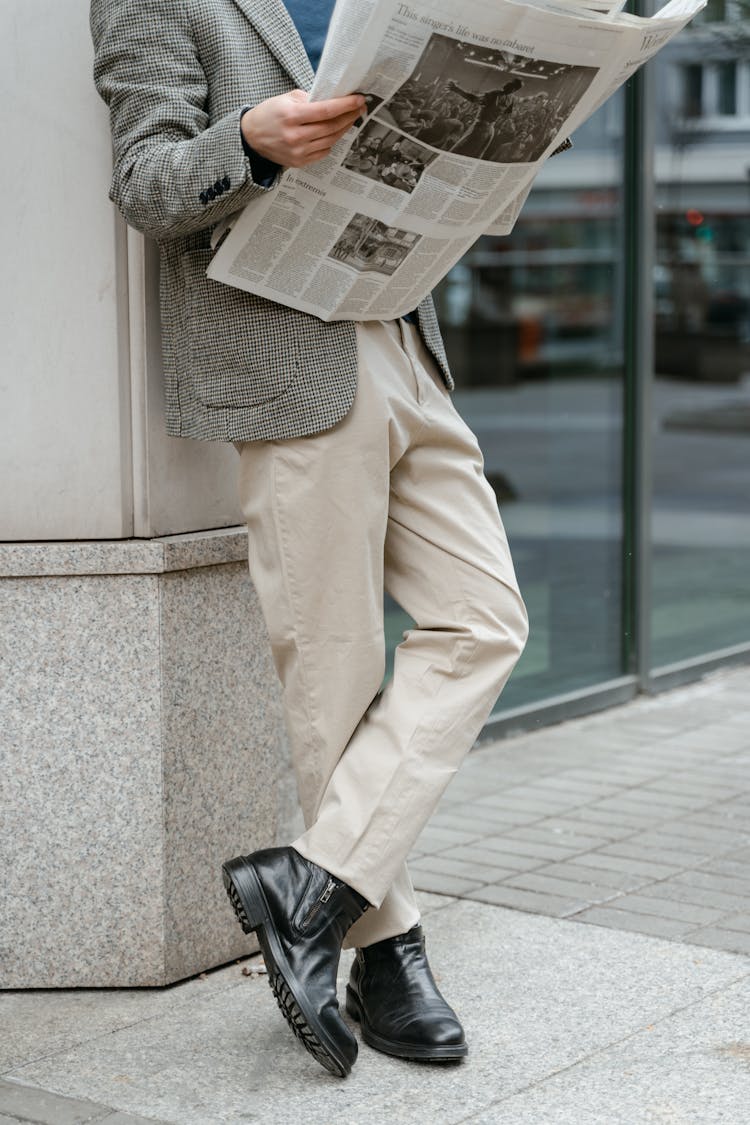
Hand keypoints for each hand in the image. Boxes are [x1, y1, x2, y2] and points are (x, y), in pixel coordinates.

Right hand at [241, 90, 366, 166]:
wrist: (251, 138)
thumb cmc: (269, 114)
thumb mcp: (285, 99)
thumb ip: (309, 99)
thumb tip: (332, 98)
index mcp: (291, 116)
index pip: (326, 110)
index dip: (345, 105)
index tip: (359, 99)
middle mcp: (295, 136)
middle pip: (331, 127)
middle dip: (349, 116)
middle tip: (359, 108)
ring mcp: (298, 152)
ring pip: (330, 140)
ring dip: (343, 129)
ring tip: (350, 118)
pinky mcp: (299, 162)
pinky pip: (323, 151)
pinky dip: (331, 141)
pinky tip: (335, 132)